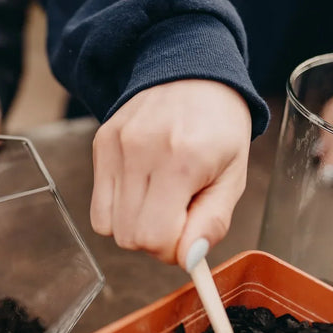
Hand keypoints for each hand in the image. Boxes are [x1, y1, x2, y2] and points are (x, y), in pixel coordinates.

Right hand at [91, 80, 252, 264]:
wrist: (193, 71)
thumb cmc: (219, 127)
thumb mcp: (233, 176)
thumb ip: (213, 222)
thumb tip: (190, 261)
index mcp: (182, 160)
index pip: (155, 238)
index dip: (173, 250)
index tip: (189, 236)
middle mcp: (141, 151)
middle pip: (129, 237)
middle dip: (155, 241)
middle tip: (177, 217)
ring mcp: (115, 147)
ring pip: (109, 226)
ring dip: (135, 226)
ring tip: (159, 201)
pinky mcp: (101, 145)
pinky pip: (98, 206)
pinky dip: (119, 209)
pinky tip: (142, 188)